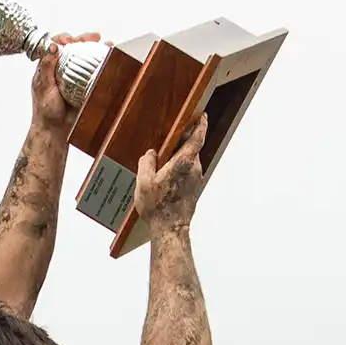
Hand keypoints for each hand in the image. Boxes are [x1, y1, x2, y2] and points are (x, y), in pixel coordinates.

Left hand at [31, 32, 105, 129]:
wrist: (56, 129)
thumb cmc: (46, 111)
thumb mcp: (43, 86)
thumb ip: (46, 66)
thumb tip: (53, 46)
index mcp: (49, 67)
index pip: (56, 45)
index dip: (64, 38)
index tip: (70, 39)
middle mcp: (62, 69)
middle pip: (74, 48)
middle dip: (85, 39)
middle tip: (94, 37)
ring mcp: (74, 77)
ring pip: (85, 57)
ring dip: (96, 48)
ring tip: (106, 44)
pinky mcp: (84, 85)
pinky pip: (93, 71)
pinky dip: (102, 63)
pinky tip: (109, 57)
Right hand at [134, 113, 206, 231]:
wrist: (170, 228)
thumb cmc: (158, 206)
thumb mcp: (144, 182)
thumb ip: (147, 163)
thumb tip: (150, 154)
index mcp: (184, 162)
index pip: (197, 137)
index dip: (200, 124)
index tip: (202, 116)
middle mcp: (194, 169)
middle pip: (191, 150)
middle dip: (181, 146)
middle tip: (168, 145)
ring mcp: (196, 180)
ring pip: (188, 164)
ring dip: (178, 162)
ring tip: (161, 168)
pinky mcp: (194, 190)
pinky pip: (187, 175)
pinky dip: (178, 174)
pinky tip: (165, 183)